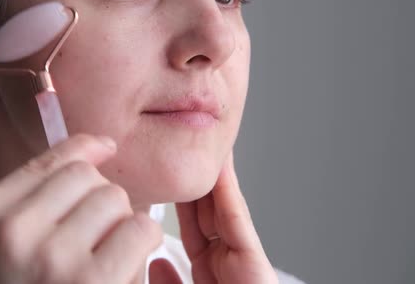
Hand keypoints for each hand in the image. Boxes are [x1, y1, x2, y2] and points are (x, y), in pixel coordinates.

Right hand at [0, 135, 162, 283]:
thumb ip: (36, 191)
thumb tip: (101, 145)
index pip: (54, 160)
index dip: (86, 151)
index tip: (104, 149)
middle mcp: (10, 231)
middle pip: (89, 177)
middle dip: (99, 200)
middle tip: (90, 234)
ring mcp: (50, 258)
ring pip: (116, 200)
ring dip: (119, 223)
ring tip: (101, 253)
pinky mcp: (91, 282)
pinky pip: (140, 228)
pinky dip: (141, 242)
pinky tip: (122, 264)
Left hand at [150, 153, 277, 283]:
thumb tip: (157, 263)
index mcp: (209, 274)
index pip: (193, 227)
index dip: (184, 198)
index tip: (171, 174)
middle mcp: (228, 263)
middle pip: (211, 211)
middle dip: (201, 179)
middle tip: (192, 146)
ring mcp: (244, 261)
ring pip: (227, 209)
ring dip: (218, 176)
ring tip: (208, 143)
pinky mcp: (257, 263)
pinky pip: (237, 222)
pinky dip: (229, 193)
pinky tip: (221, 168)